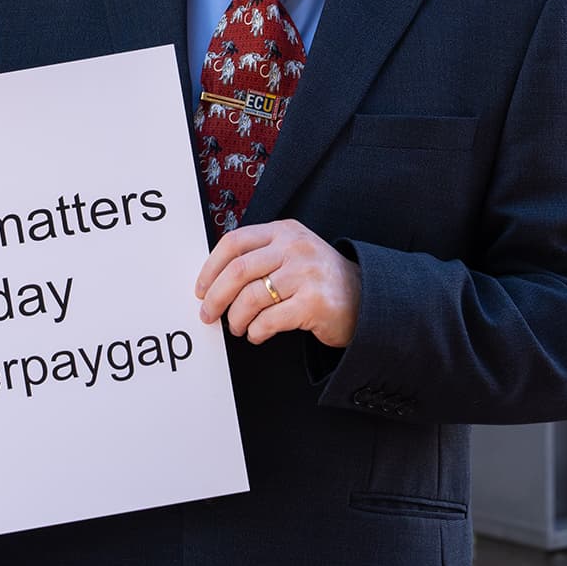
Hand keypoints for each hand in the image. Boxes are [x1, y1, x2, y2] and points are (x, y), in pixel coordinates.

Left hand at [195, 220, 359, 347]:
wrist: (365, 299)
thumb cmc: (320, 280)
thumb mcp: (293, 254)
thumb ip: (260, 257)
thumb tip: (213, 282)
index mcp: (285, 231)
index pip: (234, 242)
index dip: (210, 268)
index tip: (200, 289)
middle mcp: (295, 248)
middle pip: (237, 271)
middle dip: (215, 298)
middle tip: (208, 314)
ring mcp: (306, 274)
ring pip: (251, 298)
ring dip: (236, 319)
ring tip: (238, 327)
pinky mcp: (314, 303)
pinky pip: (269, 320)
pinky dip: (256, 331)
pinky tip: (258, 334)